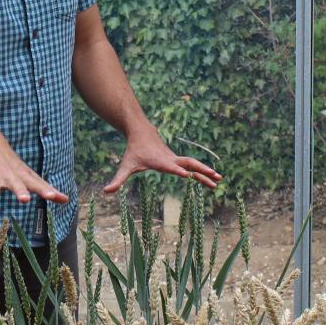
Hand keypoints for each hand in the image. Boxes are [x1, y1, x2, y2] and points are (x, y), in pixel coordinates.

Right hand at [0, 141, 69, 206]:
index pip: (37, 184)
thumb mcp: (31, 177)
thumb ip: (47, 189)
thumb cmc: (15, 166)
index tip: (55, 197)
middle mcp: (10, 177)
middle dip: (20, 191)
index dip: (46, 190)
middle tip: (24, 200)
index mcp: (24, 177)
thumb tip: (66, 200)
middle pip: (16, 185)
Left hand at [102, 125, 221, 194]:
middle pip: (190, 164)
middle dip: (202, 171)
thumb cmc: (134, 151)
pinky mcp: (178, 160)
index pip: (171, 167)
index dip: (177, 171)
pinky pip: (193, 166)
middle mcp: (171, 159)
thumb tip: (106, 192)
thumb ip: (118, 180)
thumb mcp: (125, 166)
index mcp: (160, 161)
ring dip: (207, 172)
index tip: (187, 176)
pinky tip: (211, 179)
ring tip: (219, 180)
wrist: (142, 132)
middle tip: (215, 179)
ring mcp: (176, 159)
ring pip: (194, 165)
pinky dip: (203, 172)